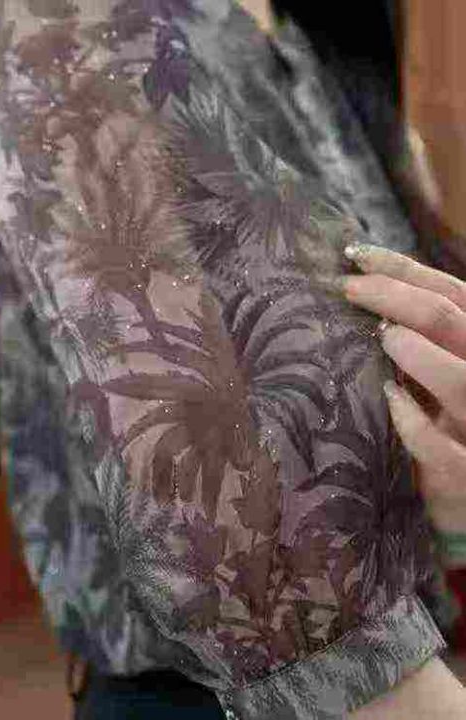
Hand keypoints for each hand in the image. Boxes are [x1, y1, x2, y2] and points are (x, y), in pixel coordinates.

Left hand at [342, 244, 465, 548]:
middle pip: (453, 319)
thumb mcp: (436, 379)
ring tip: (381, 335)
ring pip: (464, 379)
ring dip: (418, 352)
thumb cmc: (446, 432)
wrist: (465, 501)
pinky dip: (415, 421)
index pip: (453, 293)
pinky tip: (388, 398)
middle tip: (347, 287)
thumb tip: (361, 291)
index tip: (354, 254)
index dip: (405, 269)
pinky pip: (443, 449)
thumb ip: (417, 342)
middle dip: (398, 295)